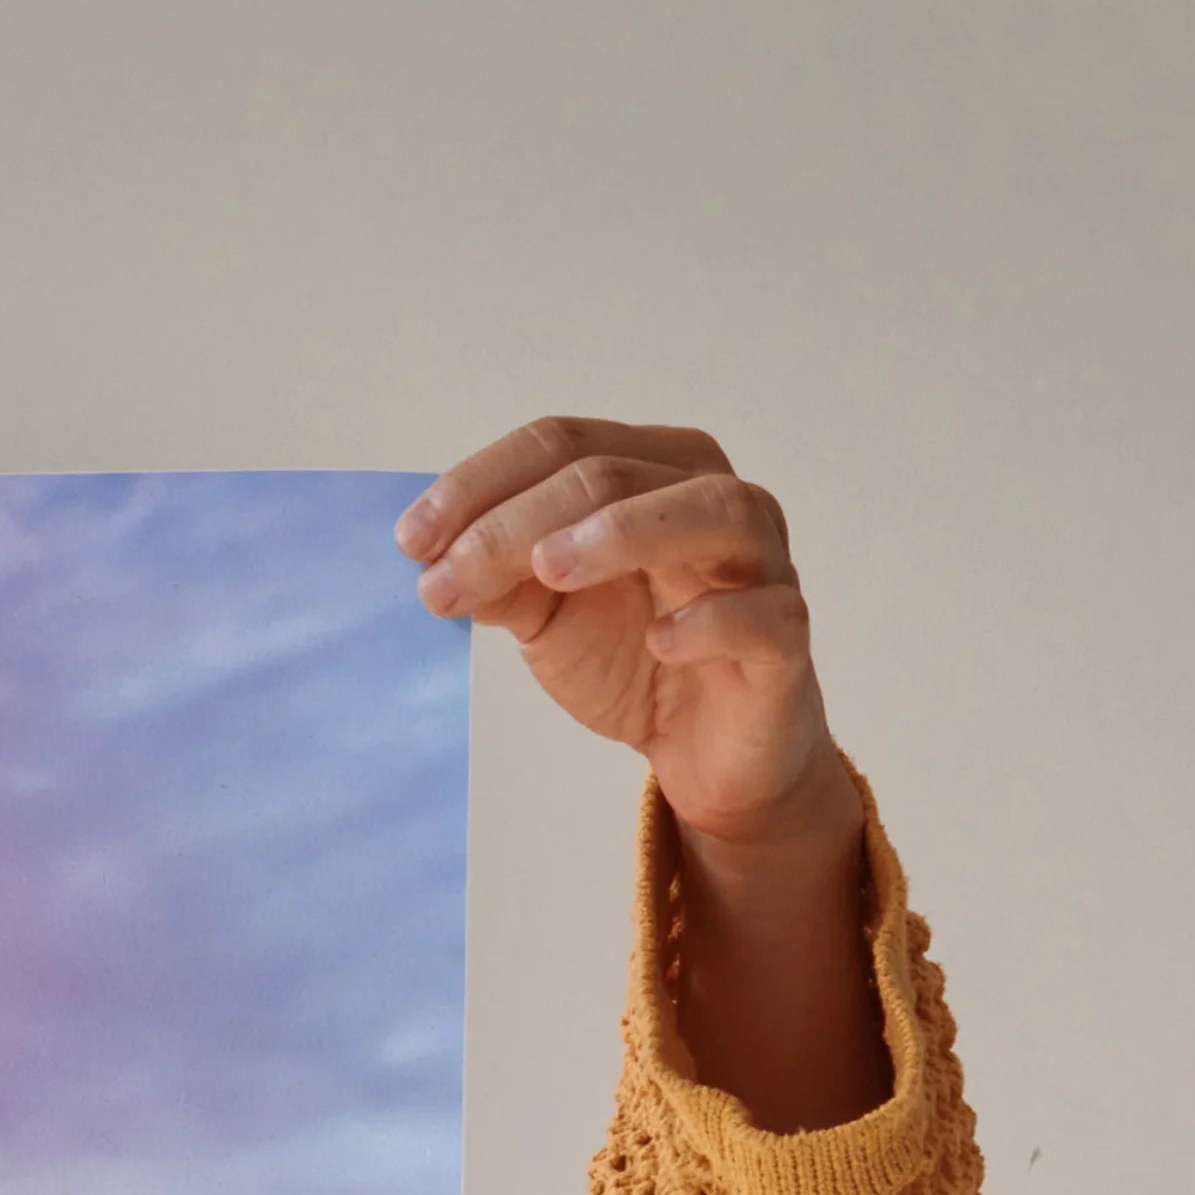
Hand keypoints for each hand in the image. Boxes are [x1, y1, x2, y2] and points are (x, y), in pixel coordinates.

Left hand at [403, 417, 885, 1125]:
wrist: (704, 750)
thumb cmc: (633, 657)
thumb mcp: (547, 615)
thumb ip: (500, 579)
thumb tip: (433, 558)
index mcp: (652, 472)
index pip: (562, 444)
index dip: (480, 484)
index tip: (410, 542)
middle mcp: (713, 497)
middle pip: (614, 474)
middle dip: (517, 523)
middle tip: (446, 577)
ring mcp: (760, 563)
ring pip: (709, 511)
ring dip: (622, 532)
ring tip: (548, 569)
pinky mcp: (784, 638)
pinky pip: (762, 614)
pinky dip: (711, 619)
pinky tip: (659, 640)